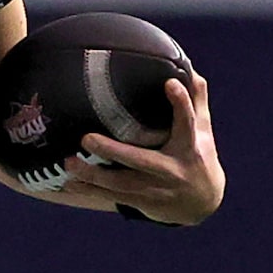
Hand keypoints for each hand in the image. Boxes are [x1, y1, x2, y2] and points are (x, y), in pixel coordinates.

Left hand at [64, 71, 224, 225]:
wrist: (202, 203)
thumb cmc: (199, 156)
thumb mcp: (204, 130)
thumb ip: (196, 99)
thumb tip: (189, 69)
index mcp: (190, 146)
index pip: (187, 122)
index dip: (180, 103)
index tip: (169, 83)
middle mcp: (172, 169)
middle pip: (141, 160)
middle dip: (113, 151)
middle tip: (86, 138)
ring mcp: (155, 188)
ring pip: (121, 184)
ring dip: (93, 175)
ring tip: (69, 162)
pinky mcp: (142, 201)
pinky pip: (112, 197)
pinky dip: (90, 191)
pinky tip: (68, 185)